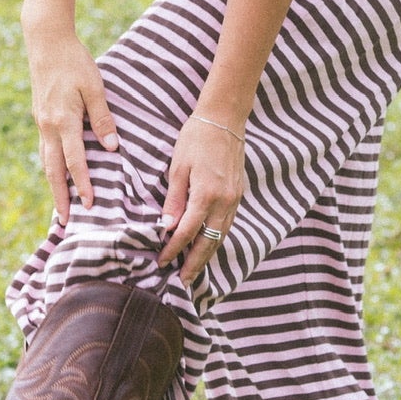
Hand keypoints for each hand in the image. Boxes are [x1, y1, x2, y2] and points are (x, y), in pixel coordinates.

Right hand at [25, 25, 118, 221]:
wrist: (46, 42)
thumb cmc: (75, 62)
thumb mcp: (94, 87)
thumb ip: (102, 118)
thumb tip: (112, 147)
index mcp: (63, 120)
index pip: (75, 160)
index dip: (83, 184)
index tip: (90, 204)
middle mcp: (48, 126)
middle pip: (53, 170)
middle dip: (60, 196)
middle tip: (65, 221)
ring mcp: (41, 122)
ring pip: (45, 161)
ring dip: (53, 185)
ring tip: (59, 206)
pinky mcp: (39, 117)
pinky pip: (44, 149)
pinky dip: (49, 167)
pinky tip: (55, 174)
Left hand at [159, 112, 245, 284]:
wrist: (225, 119)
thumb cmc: (196, 138)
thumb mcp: (178, 167)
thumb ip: (174, 200)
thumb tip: (167, 227)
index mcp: (206, 194)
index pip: (187, 232)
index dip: (174, 249)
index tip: (162, 262)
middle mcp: (224, 201)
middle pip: (209, 242)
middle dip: (195, 263)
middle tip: (183, 281)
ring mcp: (234, 199)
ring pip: (221, 236)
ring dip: (207, 254)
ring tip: (194, 269)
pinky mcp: (238, 194)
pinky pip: (227, 224)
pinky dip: (217, 239)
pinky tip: (208, 245)